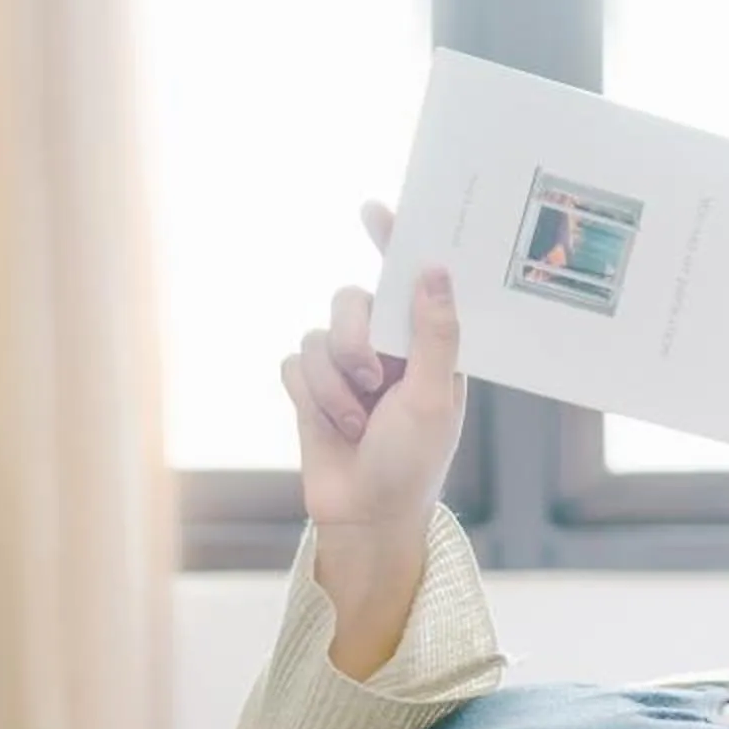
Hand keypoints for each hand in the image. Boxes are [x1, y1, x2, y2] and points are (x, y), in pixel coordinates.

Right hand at [281, 201, 465, 534]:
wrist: (365, 517)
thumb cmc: (412, 463)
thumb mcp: (434, 398)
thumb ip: (435, 333)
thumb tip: (432, 269)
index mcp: (424, 344)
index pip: (406, 279)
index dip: (391, 242)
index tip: (376, 210)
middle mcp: (384, 347)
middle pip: (350, 299)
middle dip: (353, 338)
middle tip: (372, 379)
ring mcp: (345, 367)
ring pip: (317, 334)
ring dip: (334, 384)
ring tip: (357, 423)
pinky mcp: (310, 388)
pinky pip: (293, 362)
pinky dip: (311, 396)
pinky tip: (333, 428)